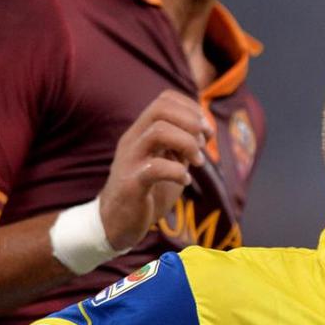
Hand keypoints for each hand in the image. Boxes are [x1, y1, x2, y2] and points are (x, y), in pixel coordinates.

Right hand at [98, 90, 211, 250]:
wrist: (117, 224)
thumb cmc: (148, 190)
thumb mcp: (169, 161)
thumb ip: (183, 144)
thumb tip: (207, 129)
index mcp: (142, 132)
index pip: (165, 99)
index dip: (191, 108)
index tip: (206, 130)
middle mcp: (132, 140)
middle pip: (160, 109)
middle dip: (191, 121)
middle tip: (203, 143)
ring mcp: (129, 161)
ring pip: (158, 132)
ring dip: (187, 143)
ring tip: (198, 162)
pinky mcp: (130, 184)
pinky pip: (155, 167)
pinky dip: (177, 171)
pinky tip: (185, 180)